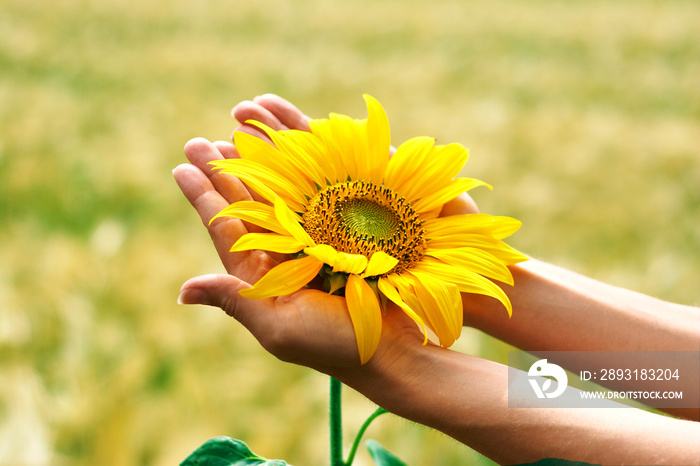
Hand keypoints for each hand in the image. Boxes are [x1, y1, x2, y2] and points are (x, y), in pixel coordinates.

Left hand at [173, 95, 422, 373]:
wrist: (403, 347)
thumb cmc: (339, 345)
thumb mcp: (279, 327)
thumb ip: (236, 299)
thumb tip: (183, 290)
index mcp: (270, 272)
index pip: (230, 228)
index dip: (205, 197)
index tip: (182, 167)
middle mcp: (296, 247)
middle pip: (254, 200)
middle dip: (227, 169)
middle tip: (199, 141)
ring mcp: (330, 229)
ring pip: (290, 181)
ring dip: (265, 152)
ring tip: (240, 120)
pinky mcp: (364, 214)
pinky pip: (332, 176)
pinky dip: (312, 152)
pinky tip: (294, 132)